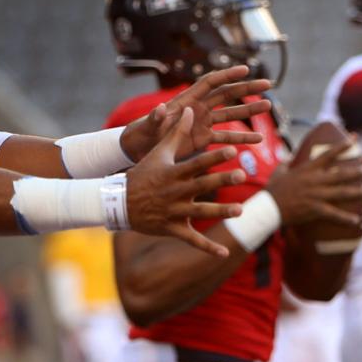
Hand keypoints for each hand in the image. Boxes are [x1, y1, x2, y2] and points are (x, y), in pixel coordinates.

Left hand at [120, 66, 272, 161]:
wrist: (140, 149)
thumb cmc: (141, 134)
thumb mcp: (148, 126)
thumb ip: (155, 118)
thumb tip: (160, 108)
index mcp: (186, 100)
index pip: (210, 83)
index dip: (228, 75)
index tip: (246, 70)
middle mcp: (198, 108)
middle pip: (227, 94)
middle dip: (247, 89)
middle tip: (268, 84)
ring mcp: (202, 122)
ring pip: (231, 114)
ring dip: (249, 110)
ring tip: (268, 107)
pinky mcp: (203, 138)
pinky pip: (226, 137)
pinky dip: (241, 137)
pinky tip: (257, 138)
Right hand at [125, 109, 244, 256]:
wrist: (119, 202)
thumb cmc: (143, 173)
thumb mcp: (158, 152)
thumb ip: (177, 132)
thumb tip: (189, 108)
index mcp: (174, 173)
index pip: (196, 163)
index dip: (213, 157)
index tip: (232, 148)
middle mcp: (176, 192)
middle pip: (202, 186)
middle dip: (222, 180)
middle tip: (241, 174)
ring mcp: (175, 212)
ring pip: (201, 212)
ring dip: (220, 212)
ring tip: (240, 210)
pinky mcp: (174, 229)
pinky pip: (192, 240)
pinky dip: (208, 248)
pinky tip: (225, 254)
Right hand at [267, 139, 361, 226]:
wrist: (268, 208)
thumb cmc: (273, 190)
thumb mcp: (280, 171)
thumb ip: (287, 163)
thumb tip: (290, 157)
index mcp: (308, 169)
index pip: (328, 154)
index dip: (343, 146)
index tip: (354, 139)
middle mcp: (315, 180)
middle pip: (341, 174)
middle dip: (357, 171)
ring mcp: (316, 195)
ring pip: (342, 192)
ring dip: (358, 192)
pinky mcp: (315, 209)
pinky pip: (334, 214)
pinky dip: (346, 218)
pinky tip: (357, 220)